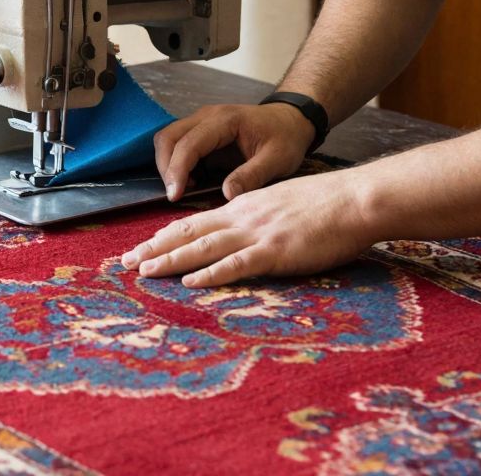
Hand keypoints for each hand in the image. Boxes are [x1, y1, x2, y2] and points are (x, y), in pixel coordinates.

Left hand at [119, 172, 376, 286]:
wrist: (356, 199)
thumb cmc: (328, 204)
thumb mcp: (283, 203)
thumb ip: (259, 217)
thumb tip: (242, 231)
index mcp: (245, 206)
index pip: (196, 222)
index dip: (167, 235)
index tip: (144, 246)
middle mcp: (243, 217)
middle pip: (189, 233)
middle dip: (154, 247)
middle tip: (124, 262)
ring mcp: (258, 234)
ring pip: (203, 247)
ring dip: (170, 259)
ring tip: (143, 270)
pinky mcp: (276, 251)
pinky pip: (237, 264)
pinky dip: (211, 273)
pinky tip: (190, 281)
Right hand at [153, 103, 313, 200]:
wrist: (291, 120)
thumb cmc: (285, 137)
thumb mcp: (277, 160)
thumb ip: (252, 176)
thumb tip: (226, 194)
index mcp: (225, 120)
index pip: (189, 143)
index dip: (177, 170)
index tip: (175, 196)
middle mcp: (207, 116)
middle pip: (168, 137)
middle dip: (166, 168)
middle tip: (175, 195)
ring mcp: (201, 121)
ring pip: (168, 139)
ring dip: (169, 165)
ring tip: (185, 189)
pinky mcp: (201, 131)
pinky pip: (178, 145)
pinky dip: (176, 164)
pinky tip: (193, 182)